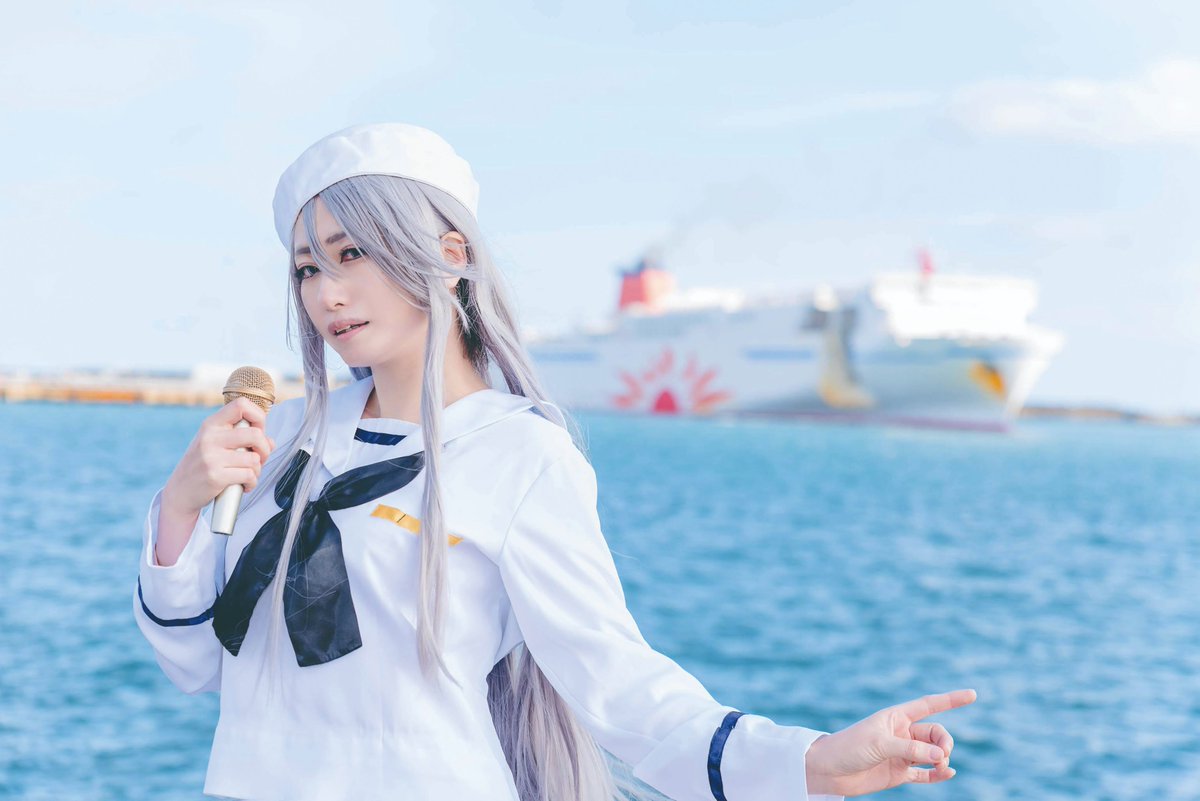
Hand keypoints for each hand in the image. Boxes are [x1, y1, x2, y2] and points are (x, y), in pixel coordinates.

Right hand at [161, 397, 275, 517]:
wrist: (180, 492)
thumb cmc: (202, 466)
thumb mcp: (216, 445)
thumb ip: (242, 439)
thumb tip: (271, 442)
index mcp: (211, 424)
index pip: (241, 405)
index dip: (258, 417)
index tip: (258, 431)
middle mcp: (210, 437)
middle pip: (255, 434)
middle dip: (265, 449)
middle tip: (260, 458)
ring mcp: (212, 456)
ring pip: (254, 459)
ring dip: (258, 470)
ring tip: (249, 474)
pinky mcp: (215, 476)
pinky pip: (249, 475)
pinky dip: (252, 483)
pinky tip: (244, 485)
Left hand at [804, 689, 976, 796]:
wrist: (828, 770)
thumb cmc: (848, 748)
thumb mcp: (879, 744)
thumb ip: (910, 750)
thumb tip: (941, 758)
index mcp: (895, 717)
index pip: (929, 705)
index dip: (951, 700)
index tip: (973, 695)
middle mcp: (901, 733)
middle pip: (935, 734)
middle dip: (944, 743)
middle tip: (941, 755)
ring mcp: (902, 754)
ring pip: (933, 754)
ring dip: (941, 760)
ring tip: (939, 768)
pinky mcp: (899, 773)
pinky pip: (925, 774)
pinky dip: (938, 774)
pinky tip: (949, 773)